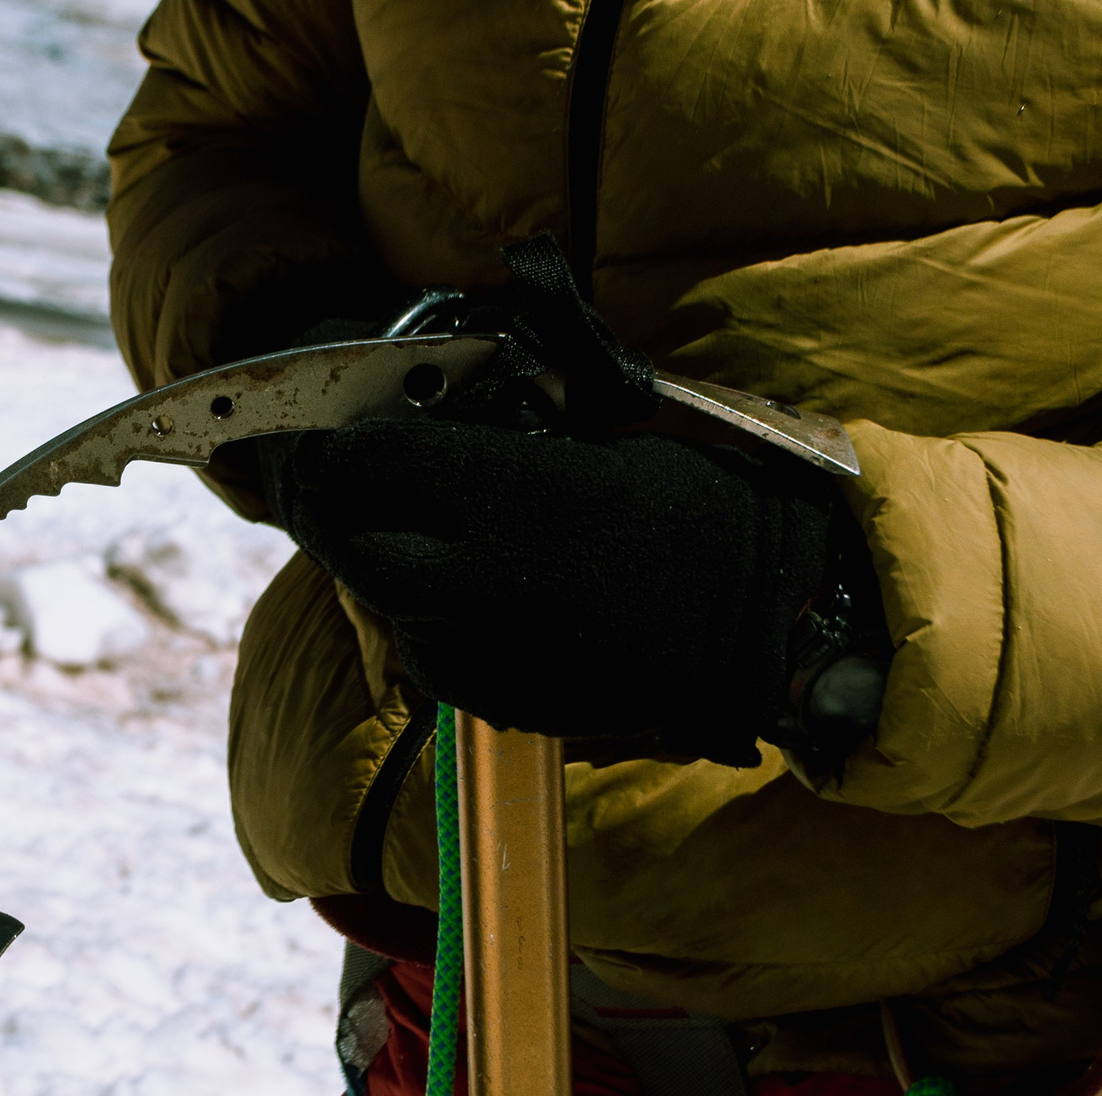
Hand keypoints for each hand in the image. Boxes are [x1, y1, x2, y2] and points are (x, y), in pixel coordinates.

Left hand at [221, 234, 865, 762]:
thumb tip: (419, 398)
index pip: (363, 458)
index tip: (344, 427)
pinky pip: (424, 659)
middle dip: (333, 503)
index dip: (342, 438)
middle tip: (346, 479)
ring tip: (410, 531)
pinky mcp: (499, 702)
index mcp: (508, 494)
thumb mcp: (600, 436)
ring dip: (381, 563)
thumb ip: (498, 427)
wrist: (767, 625)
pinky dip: (426, 623)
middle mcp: (479, 578)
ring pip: (379, 600)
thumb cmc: (696, 510)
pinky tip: (462, 594)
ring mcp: (485, 648)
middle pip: (343, 538)